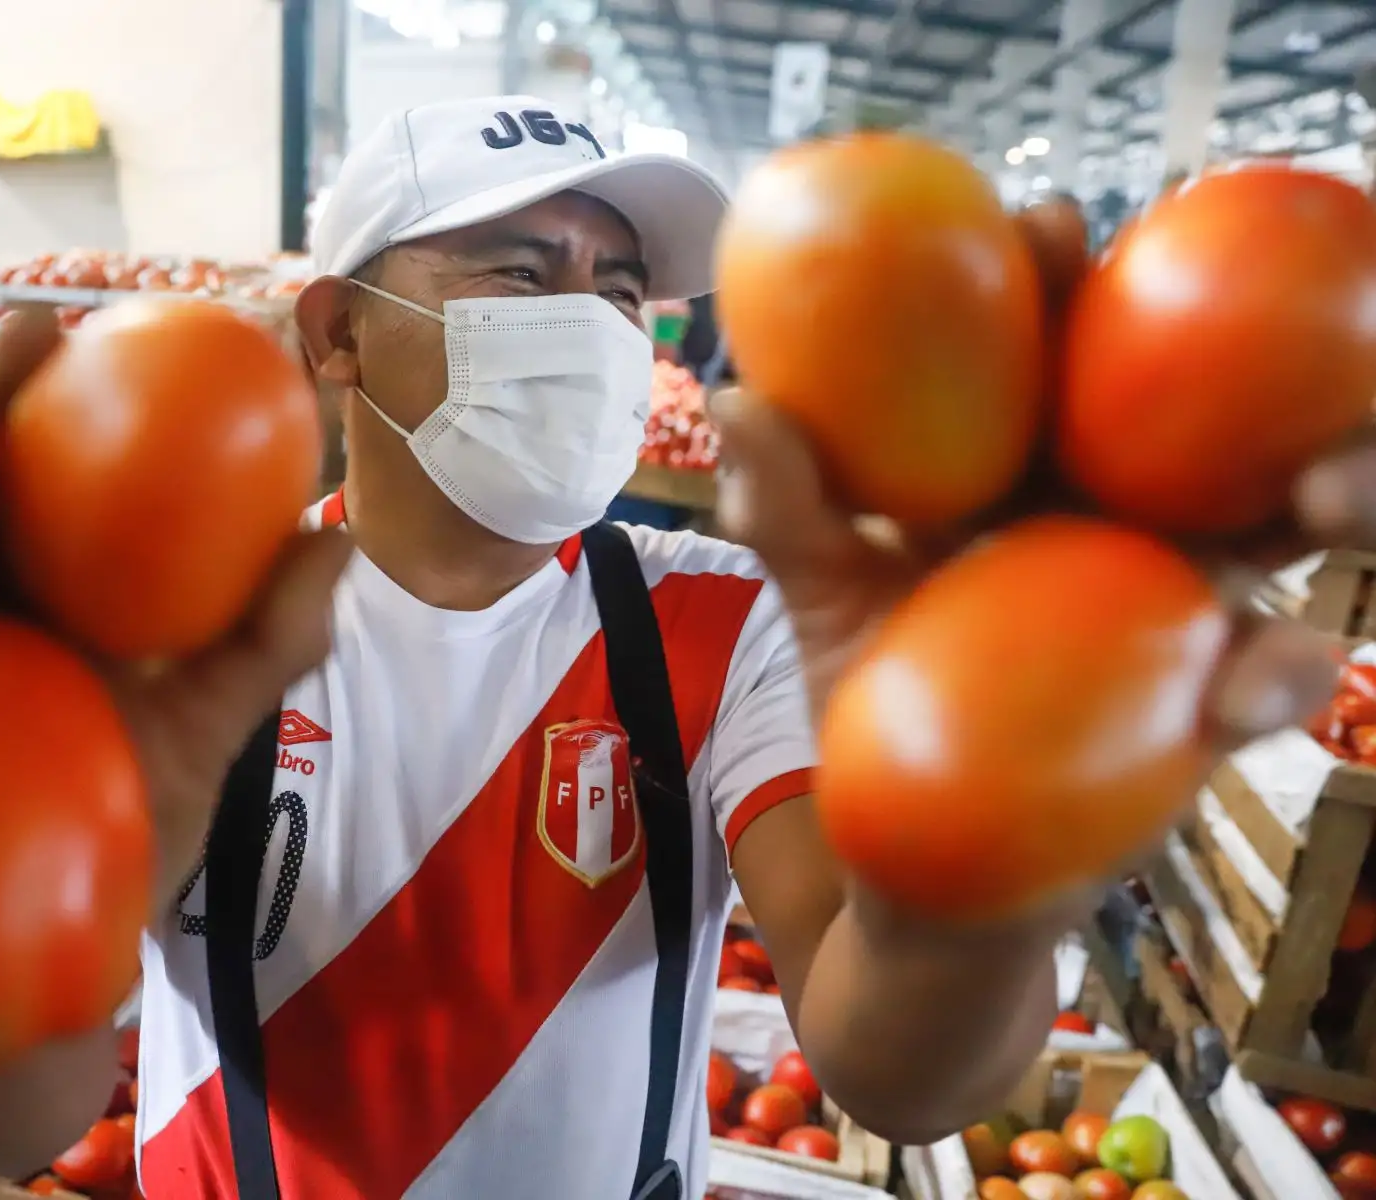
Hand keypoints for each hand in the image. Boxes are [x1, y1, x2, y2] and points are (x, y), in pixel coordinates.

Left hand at [710, 200, 1363, 912]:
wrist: (912, 851)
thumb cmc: (870, 692)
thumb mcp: (820, 589)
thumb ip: (784, 502)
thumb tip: (738, 400)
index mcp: (1029, 464)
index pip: (1060, 352)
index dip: (1064, 281)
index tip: (1046, 228)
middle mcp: (1119, 513)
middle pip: (1201, 410)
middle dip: (1248, 354)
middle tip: (1242, 319)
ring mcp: (1179, 599)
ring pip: (1281, 526)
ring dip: (1336, 490)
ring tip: (1322, 490)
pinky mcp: (1210, 701)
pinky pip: (1267, 681)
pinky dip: (1273, 679)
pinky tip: (1250, 689)